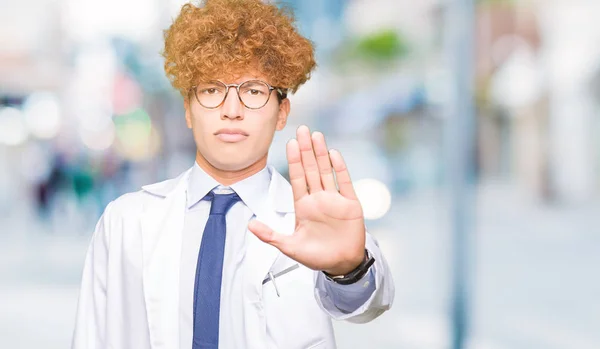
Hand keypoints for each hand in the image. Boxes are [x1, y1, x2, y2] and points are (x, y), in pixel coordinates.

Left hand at [248, 125, 365, 274]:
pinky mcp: (350, 204)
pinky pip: (344, 182)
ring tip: (316, 135)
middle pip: (310, 169)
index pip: (297, 178)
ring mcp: (334, 199)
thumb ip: (270, 236)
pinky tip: (334, 154)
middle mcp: (318, 198)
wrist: (341, 265)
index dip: (294, 160)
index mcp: (303, 206)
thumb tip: (250, 225)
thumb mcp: (290, 247)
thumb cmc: (317, 256)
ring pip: (326, 171)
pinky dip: (339, 168)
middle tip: (302, 129)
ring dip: (321, 153)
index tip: (290, 143)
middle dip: (306, 150)